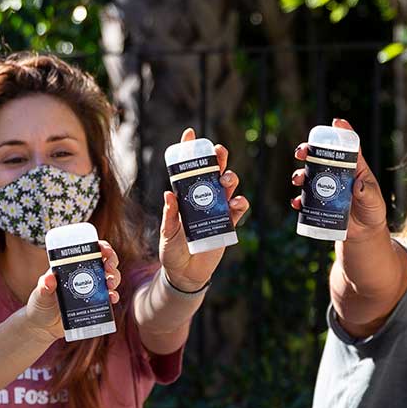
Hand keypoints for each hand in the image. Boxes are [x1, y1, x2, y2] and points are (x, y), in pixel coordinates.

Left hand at [17, 239, 123, 340]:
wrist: (43, 327)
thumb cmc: (39, 306)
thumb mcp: (40, 294)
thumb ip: (44, 286)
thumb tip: (49, 278)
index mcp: (72, 267)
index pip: (90, 251)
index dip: (101, 247)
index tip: (105, 250)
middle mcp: (84, 276)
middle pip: (105, 263)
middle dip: (111, 262)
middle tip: (109, 267)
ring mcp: (91, 290)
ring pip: (110, 278)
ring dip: (114, 278)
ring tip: (110, 284)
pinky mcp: (95, 304)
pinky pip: (109, 298)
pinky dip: (113, 296)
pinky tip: (112, 298)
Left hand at [160, 127, 250, 289]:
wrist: (185, 273)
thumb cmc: (172, 251)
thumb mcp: (167, 232)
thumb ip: (170, 215)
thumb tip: (169, 194)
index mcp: (186, 196)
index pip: (188, 169)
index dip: (190, 150)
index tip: (191, 134)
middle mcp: (203, 198)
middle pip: (214, 172)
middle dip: (218, 158)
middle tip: (219, 151)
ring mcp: (217, 209)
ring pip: (228, 186)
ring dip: (230, 178)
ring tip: (225, 179)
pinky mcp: (228, 224)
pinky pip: (238, 209)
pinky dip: (239, 203)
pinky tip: (236, 202)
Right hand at [289, 118, 388, 238]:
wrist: (365, 232)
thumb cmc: (373, 210)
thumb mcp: (374, 201)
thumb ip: (367, 193)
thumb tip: (357, 186)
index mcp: (354, 168)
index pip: (349, 147)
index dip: (342, 133)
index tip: (335, 122)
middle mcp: (337, 175)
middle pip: (319, 157)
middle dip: (307, 152)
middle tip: (301, 152)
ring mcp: (326, 189)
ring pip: (308, 176)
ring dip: (299, 175)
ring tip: (298, 179)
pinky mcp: (319, 205)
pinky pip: (304, 200)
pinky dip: (298, 200)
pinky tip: (297, 203)